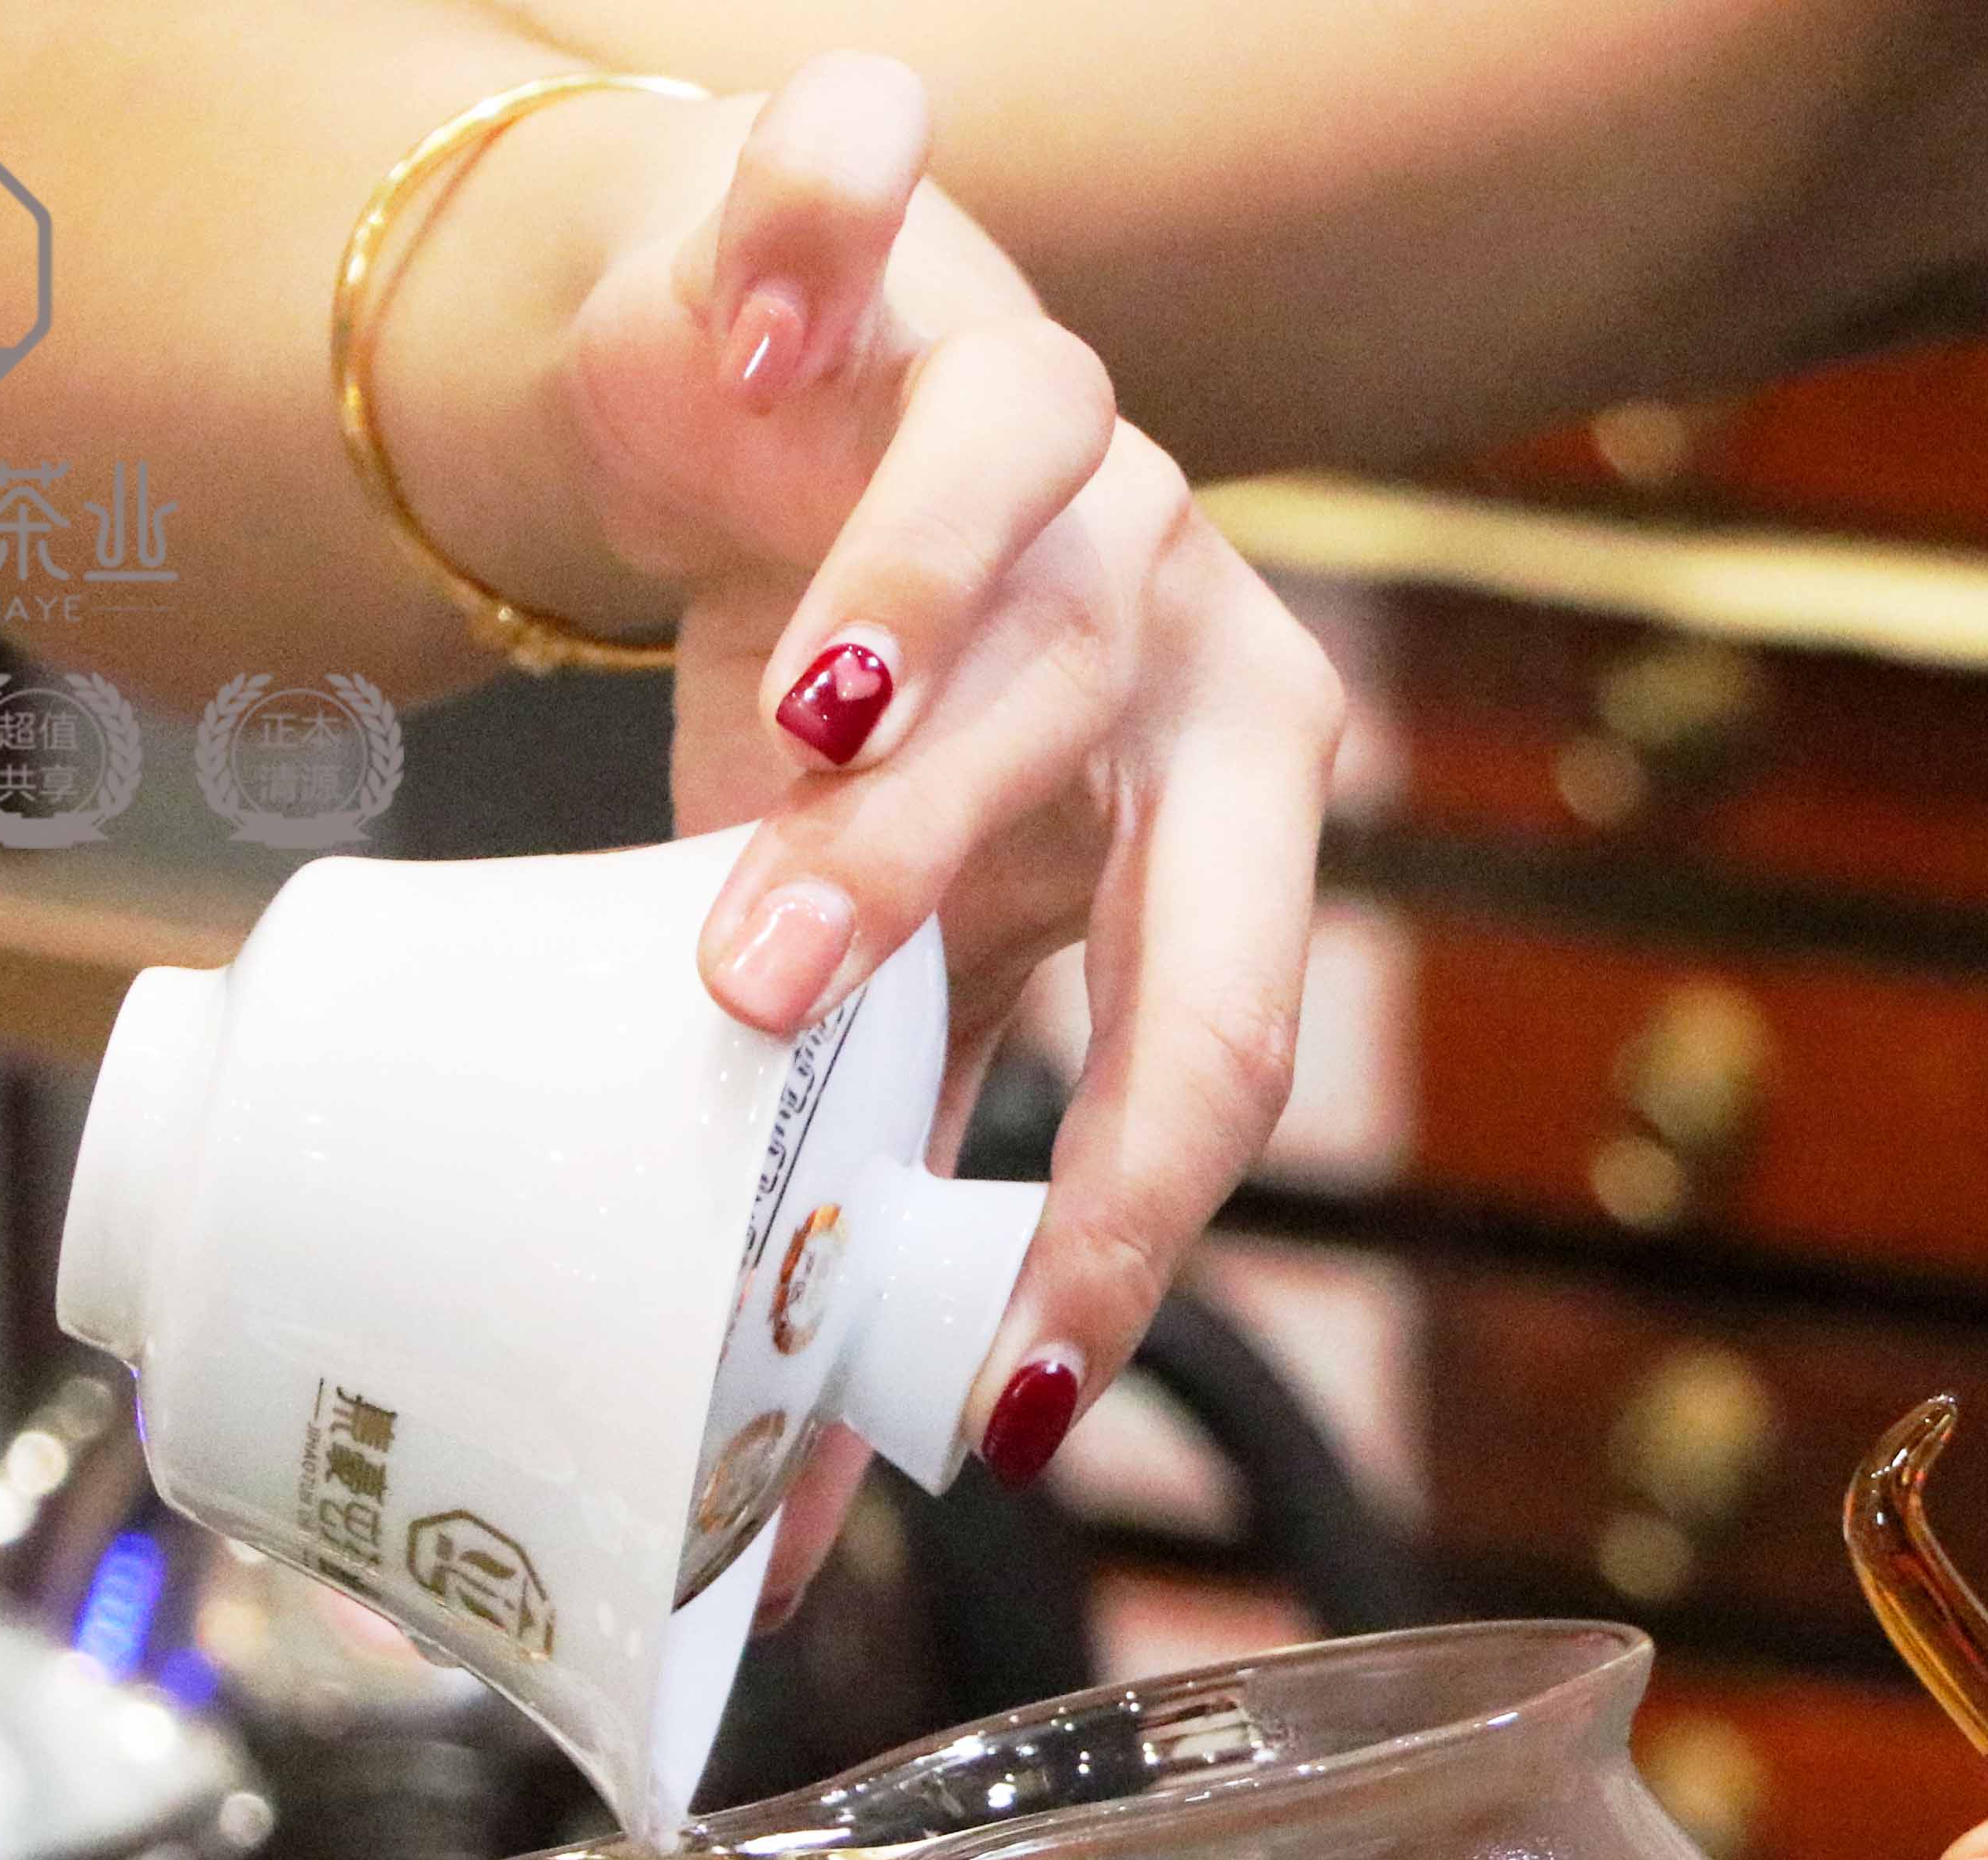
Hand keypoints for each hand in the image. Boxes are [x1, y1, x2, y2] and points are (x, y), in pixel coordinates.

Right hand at [557, 55, 1343, 1585]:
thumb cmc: (877, 728)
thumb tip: (810, 1520)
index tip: (1012, 1380)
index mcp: (1222, 804)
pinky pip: (873, 211)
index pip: (1219, 1031)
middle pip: (1112, 762)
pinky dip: (819, 242)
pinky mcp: (905, 249)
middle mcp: (1175, 606)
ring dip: (897, 634)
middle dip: (946, 880)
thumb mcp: (898, 950)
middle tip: (772, 996)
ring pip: (1013, 516)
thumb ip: (884, 1172)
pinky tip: (765, 329)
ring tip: (774, 743)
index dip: (1126, 1204)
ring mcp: (1060, 416)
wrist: (776, 429)